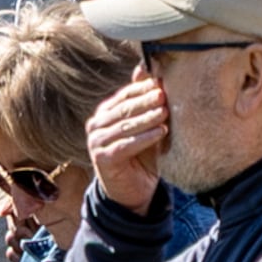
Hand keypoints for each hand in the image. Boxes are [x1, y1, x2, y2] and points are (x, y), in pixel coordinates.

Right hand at [84, 75, 168, 212]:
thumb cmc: (141, 157)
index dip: (142, 89)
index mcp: (104, 114)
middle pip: (123, 109)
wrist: (133, 192)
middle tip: (163, 95)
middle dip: (145, 101)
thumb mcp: (144, 128)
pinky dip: (144, 138)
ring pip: (124, 126)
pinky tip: (160, 132)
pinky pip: (125, 145)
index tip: (162, 82)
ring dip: (146, 118)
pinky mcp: (103, 159)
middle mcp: (96, 125)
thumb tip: (144, 68)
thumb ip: (142, 102)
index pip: (123, 95)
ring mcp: (96, 142)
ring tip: (165, 112)